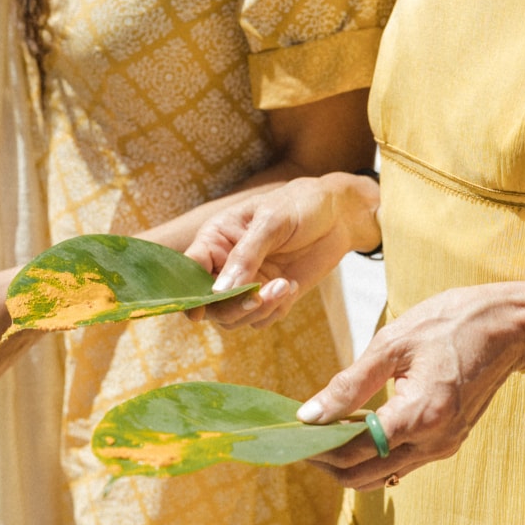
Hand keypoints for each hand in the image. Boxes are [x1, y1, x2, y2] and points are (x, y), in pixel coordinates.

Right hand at [183, 172, 379, 327]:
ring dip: (257, 310)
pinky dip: (275, 311)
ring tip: (283, 286)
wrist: (339, 215)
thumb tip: (219, 291)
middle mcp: (224, 266)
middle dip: (232, 306)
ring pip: (233, 318)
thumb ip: (246, 256)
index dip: (186, 294)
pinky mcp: (269, 297)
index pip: (187, 270)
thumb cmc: (300, 205)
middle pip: (208, 304)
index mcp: (214, 240)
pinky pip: (261, 319)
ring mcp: (246, 284)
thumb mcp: (271, 222)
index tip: (198, 311)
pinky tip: (291, 286)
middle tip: (259, 296)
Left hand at [298, 283, 524, 490]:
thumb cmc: (448, 324)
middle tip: (297, 440)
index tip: (288, 436)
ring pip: (381, 474)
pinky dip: (371, 453)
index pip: (354, 451)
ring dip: (347, 460)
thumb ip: (348, 384)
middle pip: (363, 475)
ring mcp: (443, 446)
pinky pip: (399, 461)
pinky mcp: (446, 442)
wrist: (507, 326)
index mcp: (419, 416)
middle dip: (325, 462)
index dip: (316, 448)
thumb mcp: (390, 345)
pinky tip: (350, 428)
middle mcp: (433, 442)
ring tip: (318, 433)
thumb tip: (309, 414)